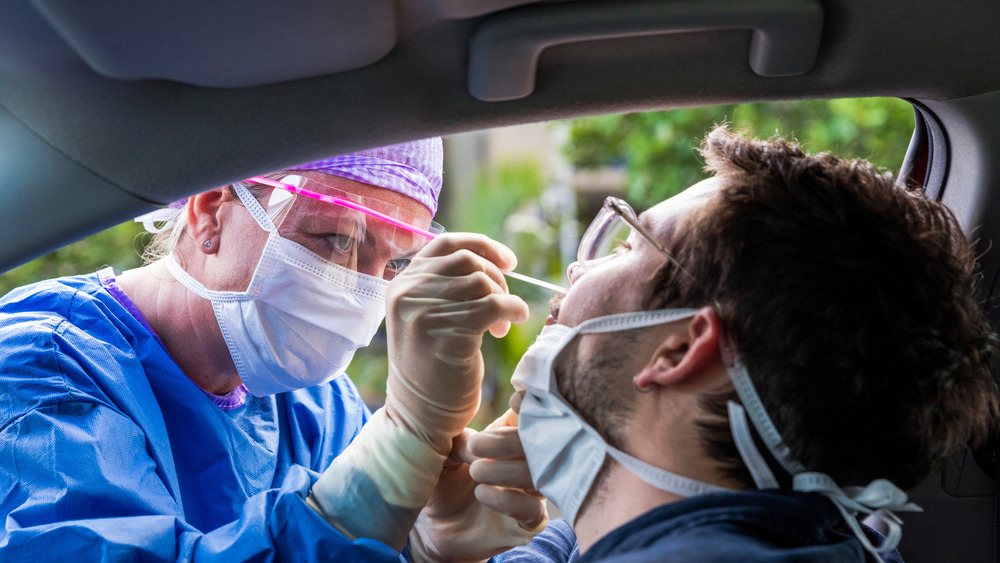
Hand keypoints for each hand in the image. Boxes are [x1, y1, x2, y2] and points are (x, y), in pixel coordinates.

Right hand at [385, 233, 529, 454]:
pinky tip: (511, 323)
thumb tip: (488, 261)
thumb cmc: (431, 368)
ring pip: (482, 282)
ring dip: (503, 299)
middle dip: (496, 278)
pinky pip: (493, 304)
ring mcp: (423, 313)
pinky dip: (512, 310)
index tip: (508, 261)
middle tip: (504, 305)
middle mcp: (407, 294)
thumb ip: (443, 288)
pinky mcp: (445, 333)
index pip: (446, 244)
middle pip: (468, 261)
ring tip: (502, 325)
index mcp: (400, 285)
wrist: (419, 417)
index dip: (482, 245)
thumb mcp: (425, 318)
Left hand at [409, 410, 547, 562]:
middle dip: (509, 441)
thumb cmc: (444, 482)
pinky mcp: (528, 523)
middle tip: (474, 446)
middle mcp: (529, 462)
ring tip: (475, 471)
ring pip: (538, 475)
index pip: (533, 414)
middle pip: (539, 443)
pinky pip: (532, 510)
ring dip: (507, 470)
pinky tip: (481, 493)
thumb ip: (462, 439)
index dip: (531, 404)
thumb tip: (474, 438)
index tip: (515, 400)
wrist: (435, 529)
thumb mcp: (445, 455)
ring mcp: (532, 492)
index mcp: (512, 436)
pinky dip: (508, 500)